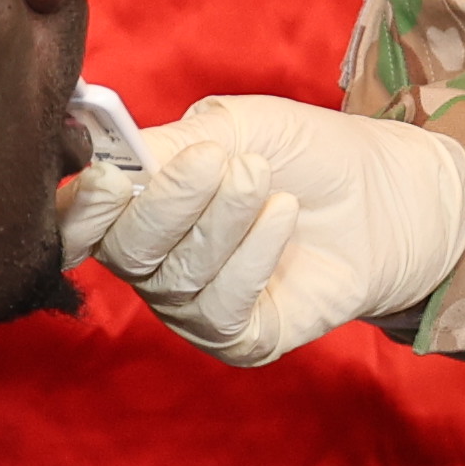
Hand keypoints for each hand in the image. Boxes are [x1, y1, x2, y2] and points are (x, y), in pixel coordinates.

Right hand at [85, 99, 464, 364]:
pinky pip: (220, 309)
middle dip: (171, 202)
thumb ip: (171, 143)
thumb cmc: (305, 153)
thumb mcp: (238, 127)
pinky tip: (284, 216)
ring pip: (177, 276)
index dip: (84, 207)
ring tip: (263, 178)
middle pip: (125, 251)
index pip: (78, 224)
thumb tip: (110, 161)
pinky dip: (253, 256)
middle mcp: (154, 263)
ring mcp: (193, 306)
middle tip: (225, 160)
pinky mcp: (238, 338)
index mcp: (137, 206)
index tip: (112, 176)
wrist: (386, 196)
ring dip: (224, 220)